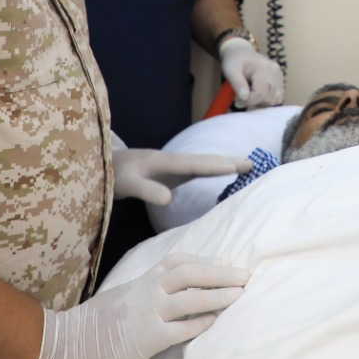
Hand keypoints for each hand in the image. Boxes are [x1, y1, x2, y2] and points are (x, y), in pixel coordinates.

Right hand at [32, 254, 248, 358]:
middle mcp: (146, 291)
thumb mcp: (122, 298)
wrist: (64, 342)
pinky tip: (215, 322)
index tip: (226, 261)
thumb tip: (173, 293)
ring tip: (240, 294)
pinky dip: (200, 323)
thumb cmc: (94, 323)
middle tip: (245, 274)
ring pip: (190, 297)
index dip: (205, 260)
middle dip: (220, 272)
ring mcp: (146, 313)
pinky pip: (179, 329)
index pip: (178, 261)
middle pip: (190, 272)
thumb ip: (147, 292)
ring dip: (218, 295)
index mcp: (141, 279)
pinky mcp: (145, 338)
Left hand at [112, 148, 251, 204]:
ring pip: (204, 162)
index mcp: (166, 161)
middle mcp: (173, 159)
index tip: (239, 167)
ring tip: (246, 165)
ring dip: (224, 163)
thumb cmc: (114, 174)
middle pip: (205, 160)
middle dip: (228, 161)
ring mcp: (174, 164)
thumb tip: (168, 199)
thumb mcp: (127, 183)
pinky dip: (214, 167)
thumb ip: (146, 189)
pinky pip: (198, 167)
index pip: (196, 164)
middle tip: (253, 164)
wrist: (105, 164)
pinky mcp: (172, 170)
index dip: (217, 166)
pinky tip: (221, 170)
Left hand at [219, 37, 284, 107]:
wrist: (241, 52)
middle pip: (269, 98)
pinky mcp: (280, 79)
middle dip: (254, 102)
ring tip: (250, 95)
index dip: (248, 101)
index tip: (237, 102)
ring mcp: (279, 75)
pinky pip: (278, 96)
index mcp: (263, 68)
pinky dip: (267, 100)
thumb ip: (237, 83)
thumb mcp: (230, 70)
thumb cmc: (234, 60)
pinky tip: (258, 95)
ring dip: (261, 102)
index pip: (260, 93)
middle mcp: (275, 71)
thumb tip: (244, 98)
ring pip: (275, 100)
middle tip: (242, 97)